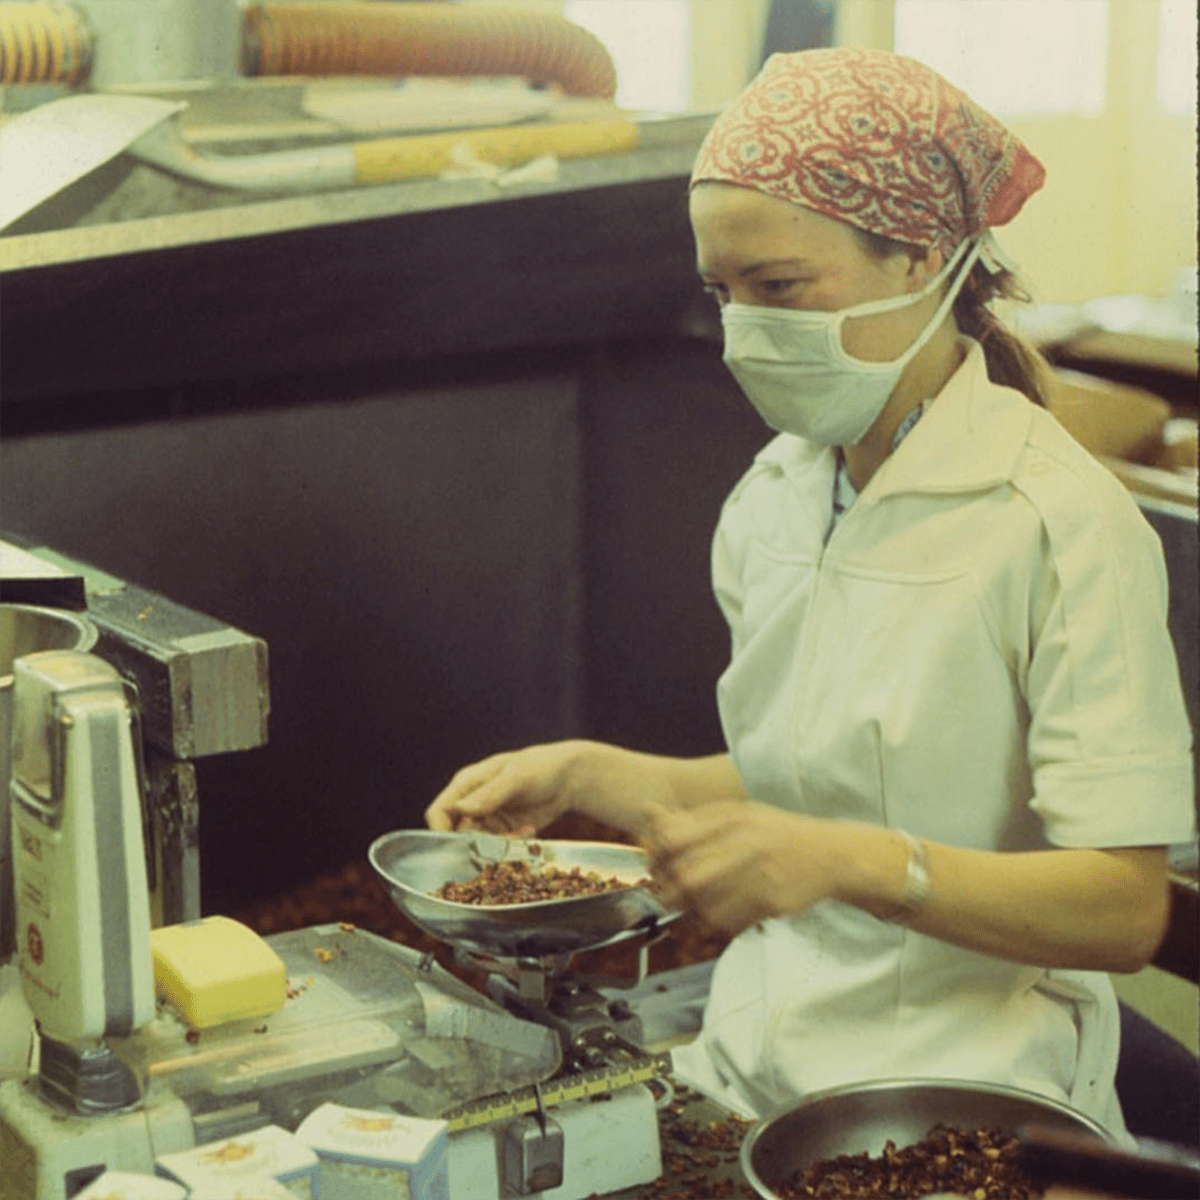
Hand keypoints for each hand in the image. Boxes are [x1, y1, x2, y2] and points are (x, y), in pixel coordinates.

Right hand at [425, 743, 579, 836]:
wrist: (570, 777)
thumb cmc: (541, 766)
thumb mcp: (517, 777)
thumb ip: (490, 794)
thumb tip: (462, 809)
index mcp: (466, 784)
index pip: (439, 813)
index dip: (442, 833)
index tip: (461, 847)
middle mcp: (472, 803)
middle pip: (458, 836)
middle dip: (479, 843)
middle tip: (505, 839)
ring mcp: (487, 818)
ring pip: (479, 846)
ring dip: (499, 846)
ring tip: (523, 831)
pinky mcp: (503, 831)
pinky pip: (498, 848)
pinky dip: (513, 845)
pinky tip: (529, 830)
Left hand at [643, 801, 839, 934]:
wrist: (831, 854)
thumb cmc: (777, 834)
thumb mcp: (739, 814)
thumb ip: (696, 818)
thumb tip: (650, 814)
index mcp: (734, 817)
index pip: (676, 839)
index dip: (657, 858)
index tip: (655, 867)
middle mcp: (746, 842)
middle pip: (688, 876)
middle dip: (670, 891)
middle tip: (668, 896)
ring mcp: (762, 873)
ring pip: (707, 904)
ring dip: (691, 912)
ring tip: (691, 909)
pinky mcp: (773, 901)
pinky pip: (732, 919)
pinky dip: (717, 923)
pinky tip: (717, 917)